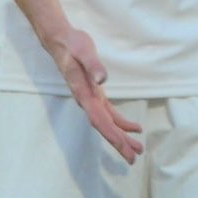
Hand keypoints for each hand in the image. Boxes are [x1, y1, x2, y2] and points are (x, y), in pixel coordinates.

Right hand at [42, 25, 141, 161]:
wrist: (60, 40)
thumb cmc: (72, 44)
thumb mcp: (83, 51)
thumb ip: (93, 65)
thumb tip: (102, 79)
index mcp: (83, 94)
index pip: (99, 119)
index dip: (111, 134)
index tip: (123, 146)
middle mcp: (86, 100)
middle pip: (104, 127)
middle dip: (118, 143)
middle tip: (134, 158)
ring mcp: (90, 99)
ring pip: (107, 123)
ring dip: (121, 137)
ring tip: (137, 149)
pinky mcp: (94, 94)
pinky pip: (109, 113)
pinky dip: (121, 122)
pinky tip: (134, 128)